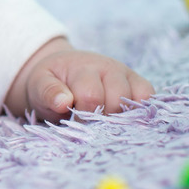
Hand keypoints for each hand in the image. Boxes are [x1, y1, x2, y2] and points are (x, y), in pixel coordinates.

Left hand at [5, 37, 154, 121]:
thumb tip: (64, 102)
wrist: (62, 69)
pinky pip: (149, 97)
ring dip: (121, 117)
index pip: (91, 95)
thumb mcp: (39, 84)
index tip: (73, 121)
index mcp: (83, 67)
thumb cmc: (51, 81)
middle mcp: (109, 67)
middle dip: (102, 118)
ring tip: (104, 120)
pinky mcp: (138, 83)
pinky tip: (125, 119)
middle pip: (117, 100)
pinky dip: (140, 111)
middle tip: (89, 122)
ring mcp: (126, 74)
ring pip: (136, 101)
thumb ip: (48, 92)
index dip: (83, 116)